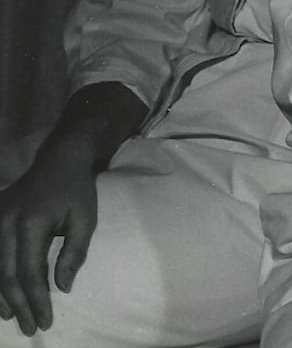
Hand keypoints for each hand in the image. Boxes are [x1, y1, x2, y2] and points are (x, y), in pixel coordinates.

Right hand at [0, 137, 99, 336]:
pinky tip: (0, 296)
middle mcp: (6, 224)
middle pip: (7, 275)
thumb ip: (74, 254)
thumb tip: (61, 288)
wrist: (58, 161)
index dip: (37, 299)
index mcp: (32, 224)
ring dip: (2, 297)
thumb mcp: (85, 220)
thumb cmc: (76, 192)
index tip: (45, 320)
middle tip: (29, 327)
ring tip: (12, 318)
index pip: (30, 272)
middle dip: (18, 305)